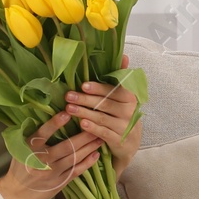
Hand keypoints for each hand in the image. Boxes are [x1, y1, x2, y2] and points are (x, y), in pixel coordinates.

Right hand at [0, 109, 107, 198]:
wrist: (16, 192)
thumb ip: (35, 137)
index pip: (43, 132)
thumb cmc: (20, 166)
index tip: (67, 113)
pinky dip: (87, 162)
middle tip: (96, 126)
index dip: (55, 123)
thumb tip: (52, 120)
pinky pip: (77, 170)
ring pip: (74, 157)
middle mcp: (42, 159)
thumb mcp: (21, 149)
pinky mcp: (60, 182)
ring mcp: (52, 171)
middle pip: (66, 146)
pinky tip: (96, 155)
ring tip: (100, 138)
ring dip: (89, 147)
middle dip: (83, 136)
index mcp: (30, 147)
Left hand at [64, 53, 143, 180]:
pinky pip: (105, 133)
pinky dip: (93, 128)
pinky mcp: (120, 141)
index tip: (83, 85)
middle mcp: (130, 111)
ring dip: (84, 113)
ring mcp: (126, 127)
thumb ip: (120, 78)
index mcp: (130, 97)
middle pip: (105, 103)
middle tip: (68, 96)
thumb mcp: (123, 97)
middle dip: (85, 99)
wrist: (130, 144)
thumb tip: (124, 55)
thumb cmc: (121, 115)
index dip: (98, 88)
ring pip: (102, 118)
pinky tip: (82, 124)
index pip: (114, 90)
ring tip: (69, 108)